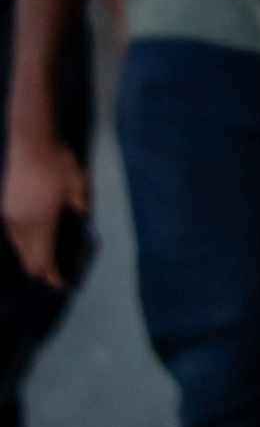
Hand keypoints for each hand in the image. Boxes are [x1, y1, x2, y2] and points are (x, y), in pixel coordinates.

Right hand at [4, 132, 87, 287]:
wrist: (31, 141)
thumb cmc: (59, 163)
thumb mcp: (80, 188)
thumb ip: (82, 211)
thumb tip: (85, 228)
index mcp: (40, 223)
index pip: (43, 263)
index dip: (52, 278)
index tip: (63, 285)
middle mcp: (19, 225)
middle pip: (28, 261)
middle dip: (43, 270)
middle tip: (60, 274)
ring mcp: (8, 217)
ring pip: (19, 249)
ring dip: (33, 256)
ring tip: (52, 255)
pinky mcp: (5, 208)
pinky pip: (14, 236)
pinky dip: (26, 243)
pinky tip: (40, 237)